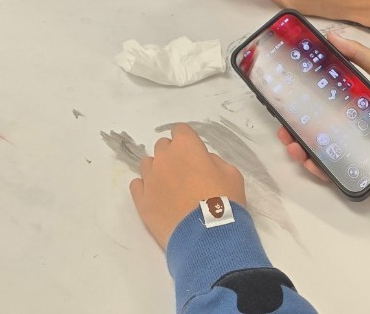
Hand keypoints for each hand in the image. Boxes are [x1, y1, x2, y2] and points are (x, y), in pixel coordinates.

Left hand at [130, 124, 245, 249]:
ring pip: (148, 164)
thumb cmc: (224, 203)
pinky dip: (146, 188)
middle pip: (163, 146)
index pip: (180, 130)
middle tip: (186, 175)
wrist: (208, 239)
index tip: (194, 154)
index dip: (188, 141)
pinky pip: (137, 185)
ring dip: (158, 171)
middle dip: (173, 155)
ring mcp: (150, 179)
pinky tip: (157, 198)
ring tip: (171, 189)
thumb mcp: (232, 174)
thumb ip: (214, 161)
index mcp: (186, 146)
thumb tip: (203, 162)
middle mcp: (164, 157)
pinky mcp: (141, 200)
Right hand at [277, 32, 369, 180]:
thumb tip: (332, 35)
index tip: (282, 102)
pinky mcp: (368, 165)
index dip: (298, 104)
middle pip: (315, 130)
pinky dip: (325, 171)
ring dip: (304, 153)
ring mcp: (358, 146)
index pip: (319, 103)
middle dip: (294, 132)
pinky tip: (314, 165)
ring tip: (295, 148)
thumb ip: (360, 54)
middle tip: (284, 130)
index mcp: (352, 101)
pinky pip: (343, 170)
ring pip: (324, 152)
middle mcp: (351, 124)